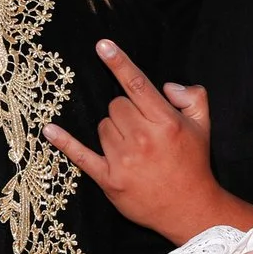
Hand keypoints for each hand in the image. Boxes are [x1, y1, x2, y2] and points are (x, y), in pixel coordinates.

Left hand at [43, 39, 252, 242]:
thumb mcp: (203, 126)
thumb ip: (191, 97)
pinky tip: (49, 130)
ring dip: (113, 132)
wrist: (189, 208)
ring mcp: (124, 160)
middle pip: (115, 106)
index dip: (118, 62)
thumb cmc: (193, 164)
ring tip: (134, 150)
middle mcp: (143, 138)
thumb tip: (167, 86)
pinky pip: (81, 155)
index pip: (137, 84)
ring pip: (102, 127)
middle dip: (125, 113)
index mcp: (165, 122)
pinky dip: (64, 142)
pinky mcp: (109, 179)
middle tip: (141, 131)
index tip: (102, 45)